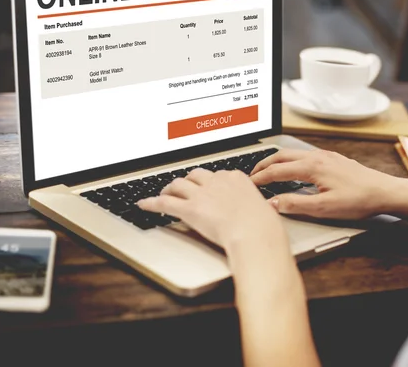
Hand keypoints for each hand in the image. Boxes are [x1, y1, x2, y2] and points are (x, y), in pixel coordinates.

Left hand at [137, 168, 287, 252]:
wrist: (255, 233)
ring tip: (165, 192)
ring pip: (179, 184)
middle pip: (195, 175)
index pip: (218, 174)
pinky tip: (144, 204)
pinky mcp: (190, 209)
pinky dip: (152, 203)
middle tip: (184, 187)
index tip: (207, 186)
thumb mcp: (263, 208)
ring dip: (169, 188)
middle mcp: (217, 182)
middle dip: (188, 180)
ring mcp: (202, 194)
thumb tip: (256, 212)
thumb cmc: (263, 226)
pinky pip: (165, 203)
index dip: (209, 181)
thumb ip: (253, 205)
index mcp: (236, 178)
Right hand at [251, 149, 403, 219]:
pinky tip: (293, 169)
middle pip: (281, 156)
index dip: (260, 178)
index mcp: (312, 167)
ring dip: (276, 160)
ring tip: (267, 170)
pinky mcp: (333, 158)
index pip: (277, 171)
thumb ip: (295, 204)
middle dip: (263, 164)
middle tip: (251, 174)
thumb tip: (272, 203)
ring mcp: (326, 155)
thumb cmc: (358, 200)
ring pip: (293, 153)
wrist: (385, 192)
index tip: (249, 185)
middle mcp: (317, 157)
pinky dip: (290, 160)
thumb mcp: (324, 208)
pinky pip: (304, 155)